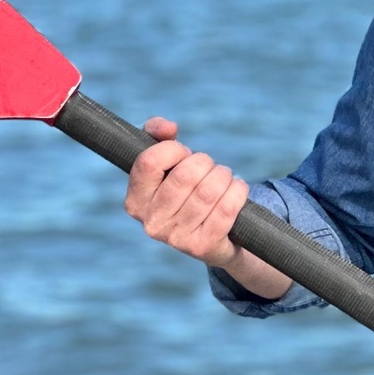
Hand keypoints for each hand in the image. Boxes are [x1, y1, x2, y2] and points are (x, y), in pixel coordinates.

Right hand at [124, 116, 251, 266]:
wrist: (214, 237)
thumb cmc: (186, 191)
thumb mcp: (167, 163)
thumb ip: (159, 136)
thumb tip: (167, 127)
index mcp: (135, 201)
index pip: (150, 162)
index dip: (174, 150)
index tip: (184, 154)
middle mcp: (151, 222)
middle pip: (185, 176)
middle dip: (205, 162)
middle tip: (211, 166)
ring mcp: (177, 238)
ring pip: (209, 191)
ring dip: (224, 176)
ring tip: (225, 177)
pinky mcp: (203, 246)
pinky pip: (227, 208)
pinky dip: (238, 192)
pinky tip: (237, 188)